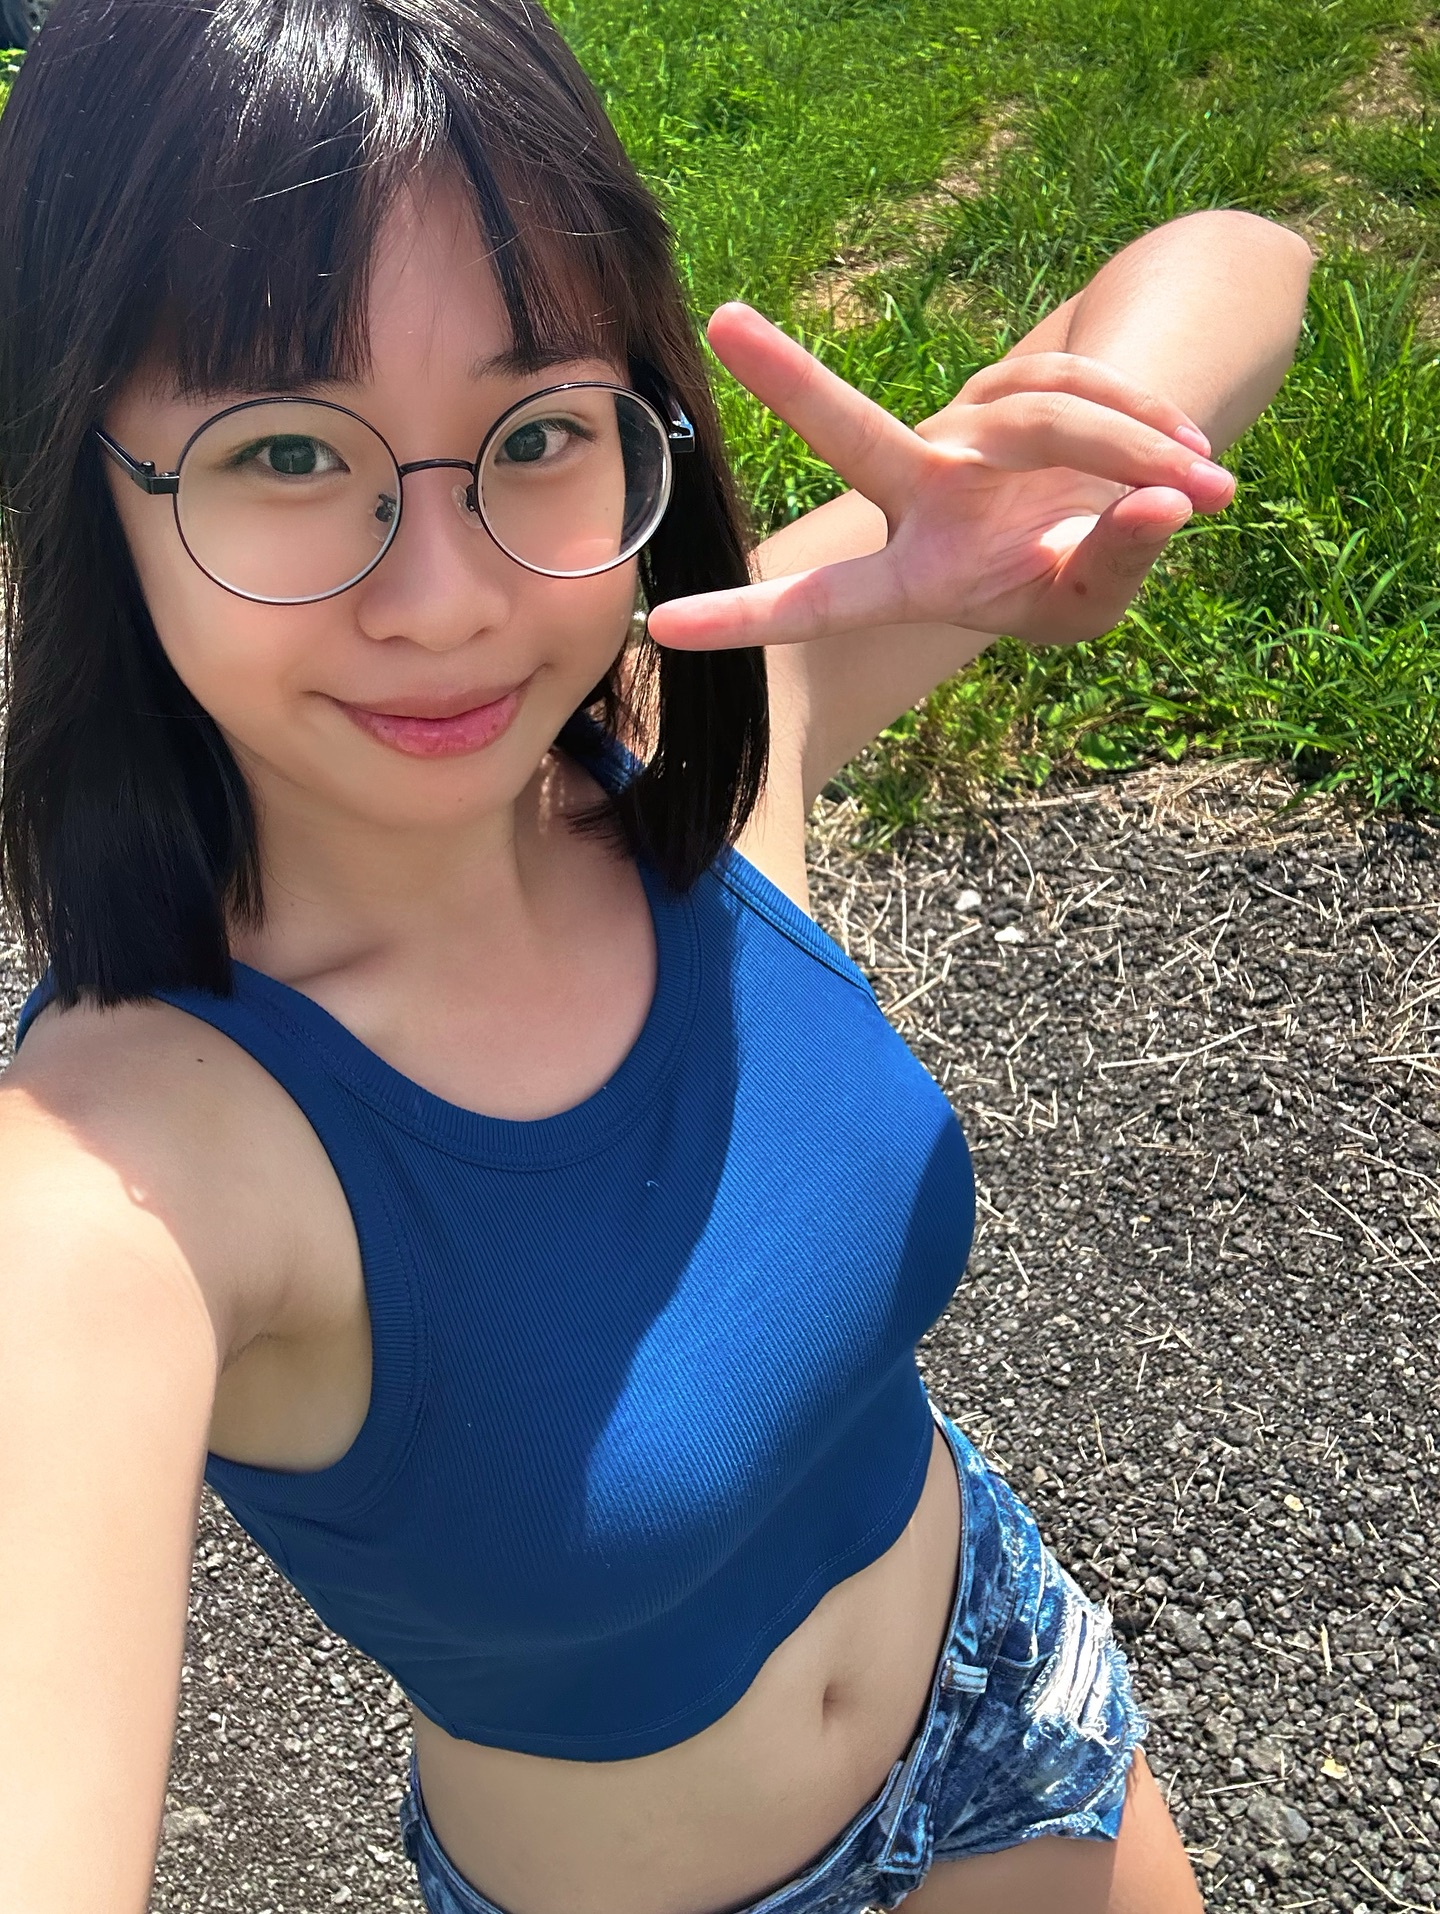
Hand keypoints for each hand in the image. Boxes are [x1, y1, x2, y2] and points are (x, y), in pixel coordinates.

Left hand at [645, 303, 1235, 650]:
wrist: (1110, 505)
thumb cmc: (1073, 580)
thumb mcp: (1095, 601)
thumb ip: (1115, 563)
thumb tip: (1155, 504)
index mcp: (917, 578)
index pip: (823, 604)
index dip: (748, 618)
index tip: (660, 629)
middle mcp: (920, 496)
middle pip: (853, 434)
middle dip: (793, 380)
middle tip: (727, 321)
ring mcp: (957, 435)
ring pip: (1041, 416)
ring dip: (1134, 449)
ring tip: (1208, 493)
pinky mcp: (1003, 387)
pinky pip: (1078, 384)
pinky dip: (1146, 417)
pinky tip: (1190, 457)